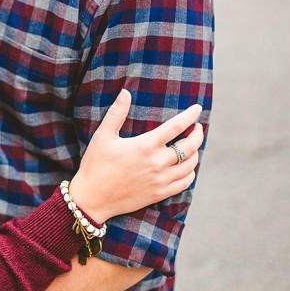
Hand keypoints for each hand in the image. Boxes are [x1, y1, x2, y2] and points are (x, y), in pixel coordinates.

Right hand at [68, 89, 202, 222]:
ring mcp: (160, 180)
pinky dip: (190, 173)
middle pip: (190, 146)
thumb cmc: (95, 165)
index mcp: (145, 145)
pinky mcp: (160, 193)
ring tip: (192, 146)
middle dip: (197, 134)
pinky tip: (187, 168)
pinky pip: (185, 183)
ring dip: (195, 153)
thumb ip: (116, 113)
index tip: (197, 108)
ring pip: (190, 165)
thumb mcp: (103, 136)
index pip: (177, 126)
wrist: (92, 198)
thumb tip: (125, 92)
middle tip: (197, 127)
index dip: (190, 115)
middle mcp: (157, 163)